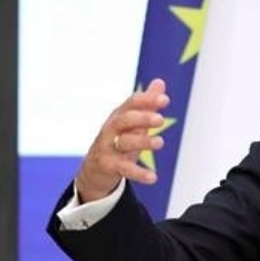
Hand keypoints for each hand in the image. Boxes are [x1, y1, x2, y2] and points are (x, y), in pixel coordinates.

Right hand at [74, 78, 169, 202]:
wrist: (94, 168)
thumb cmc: (119, 140)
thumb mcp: (133, 123)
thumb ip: (147, 104)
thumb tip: (160, 82)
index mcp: (119, 116)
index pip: (131, 104)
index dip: (146, 101)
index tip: (165, 100)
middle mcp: (111, 130)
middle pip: (124, 120)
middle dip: (142, 118)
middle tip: (160, 120)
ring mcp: (108, 147)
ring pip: (124, 143)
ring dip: (142, 142)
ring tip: (160, 142)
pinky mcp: (108, 166)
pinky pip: (124, 169)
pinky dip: (138, 173)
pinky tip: (153, 177)